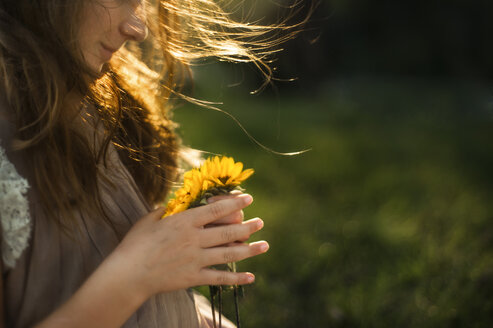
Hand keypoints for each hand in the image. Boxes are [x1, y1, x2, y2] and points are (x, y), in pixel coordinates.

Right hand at [107, 194, 268, 300]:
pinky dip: (236, 278)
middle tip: (261, 222)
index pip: (216, 210)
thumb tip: (172, 203)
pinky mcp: (194, 278)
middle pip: (228, 232)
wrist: (128, 275)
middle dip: (248, 226)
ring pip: (229, 254)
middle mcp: (195, 239)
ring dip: (249, 250)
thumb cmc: (135, 245)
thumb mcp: (148, 220)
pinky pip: (220, 278)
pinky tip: (251, 277)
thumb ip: (164, 210)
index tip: (249, 198)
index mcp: (184, 222)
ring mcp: (196, 260)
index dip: (235, 204)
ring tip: (264, 245)